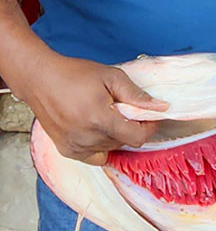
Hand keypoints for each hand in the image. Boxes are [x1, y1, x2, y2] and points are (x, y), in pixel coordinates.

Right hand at [12, 51, 166, 164]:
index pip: (137, 138)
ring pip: (111, 148)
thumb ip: (137, 95)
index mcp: (99, 119)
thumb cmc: (74, 74)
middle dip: (129, 127)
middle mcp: (86, 137)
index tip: (147, 117)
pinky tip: (94, 129)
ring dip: (114, 135)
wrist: (39, 79)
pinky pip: (95, 156)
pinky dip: (100, 145)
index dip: (148, 127)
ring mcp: (75, 146)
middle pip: (125, 142)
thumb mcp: (111, 77)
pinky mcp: (66, 150)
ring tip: (102, 114)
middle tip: (119, 109)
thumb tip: (162, 107)